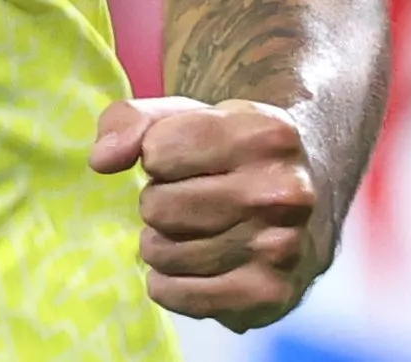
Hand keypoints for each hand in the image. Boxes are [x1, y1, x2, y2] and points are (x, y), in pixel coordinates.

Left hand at [88, 96, 330, 328]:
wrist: (309, 195)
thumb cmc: (233, 150)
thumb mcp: (188, 115)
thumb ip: (131, 119)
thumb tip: (101, 161)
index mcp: (267, 135)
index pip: (157, 151)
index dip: (157, 155)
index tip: (184, 157)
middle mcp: (283, 194)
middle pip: (157, 206)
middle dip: (158, 200)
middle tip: (191, 198)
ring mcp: (280, 249)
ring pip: (162, 252)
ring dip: (161, 241)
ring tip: (193, 229)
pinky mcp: (268, 296)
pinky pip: (176, 294)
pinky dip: (168, 281)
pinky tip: (193, 263)